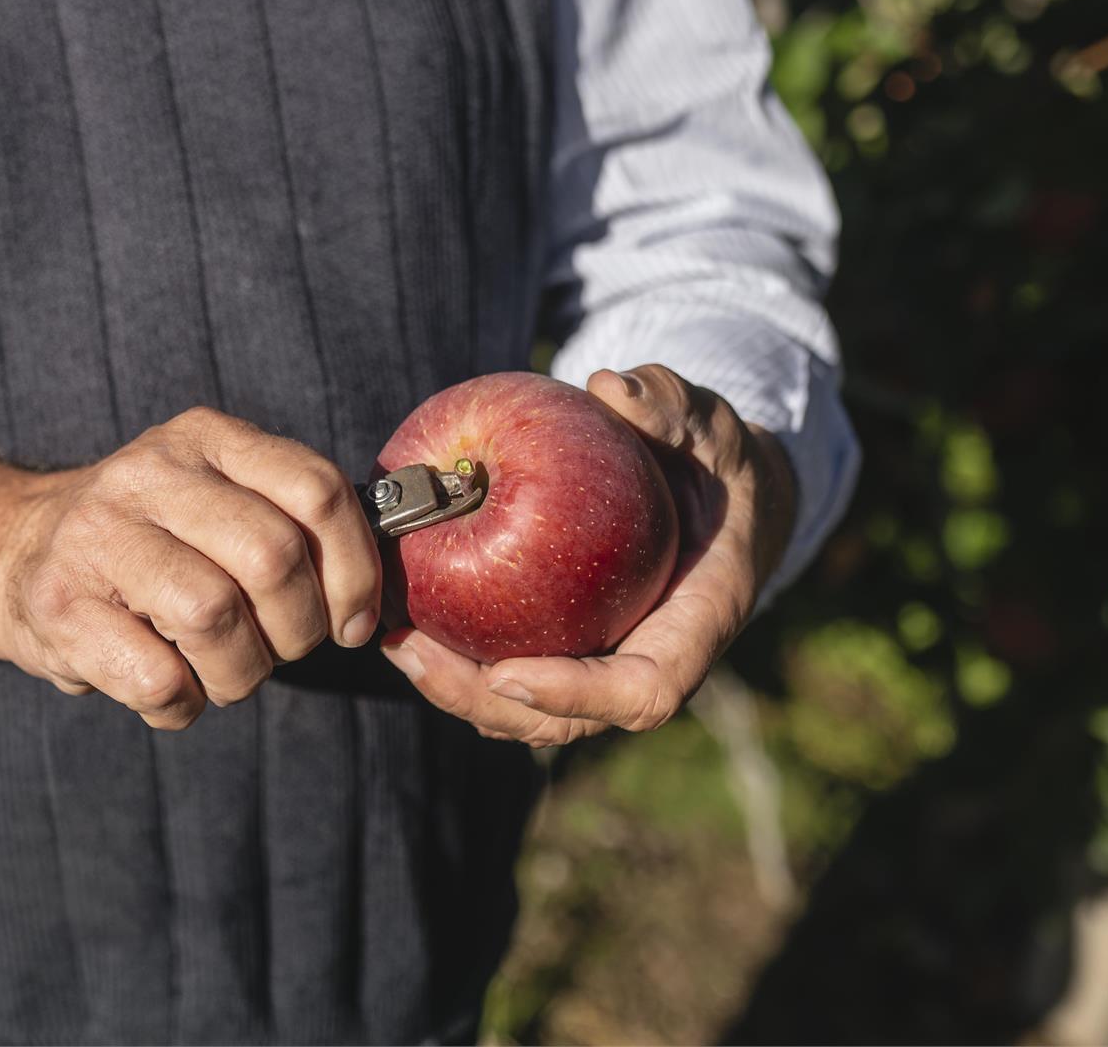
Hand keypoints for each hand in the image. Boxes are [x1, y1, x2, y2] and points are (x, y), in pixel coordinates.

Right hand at [0, 408, 381, 730]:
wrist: (9, 552)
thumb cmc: (148, 543)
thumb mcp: (215, 498)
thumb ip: (289, 520)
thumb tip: (384, 589)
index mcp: (206, 438)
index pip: (316, 490)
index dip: (355, 568)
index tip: (354, 621)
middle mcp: (149, 472)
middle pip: (273, 558)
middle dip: (298, 629)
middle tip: (280, 650)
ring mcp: (96, 535)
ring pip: (216, 617)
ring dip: (240, 673)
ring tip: (223, 672)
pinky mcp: (58, 604)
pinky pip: (159, 678)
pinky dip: (182, 704)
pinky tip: (169, 690)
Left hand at [380, 365, 796, 746]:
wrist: (716, 493)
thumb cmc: (714, 458)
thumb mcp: (707, 422)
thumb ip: (670, 404)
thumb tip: (609, 389)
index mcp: (695, 621)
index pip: (642, 690)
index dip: (576, 695)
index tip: (508, 675)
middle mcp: (644, 655)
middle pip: (564, 718)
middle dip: (483, 700)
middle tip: (411, 651)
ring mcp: (601, 657)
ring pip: (525, 706)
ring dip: (455, 686)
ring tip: (391, 638)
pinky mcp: (564, 644)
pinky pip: (506, 665)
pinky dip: (456, 653)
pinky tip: (399, 611)